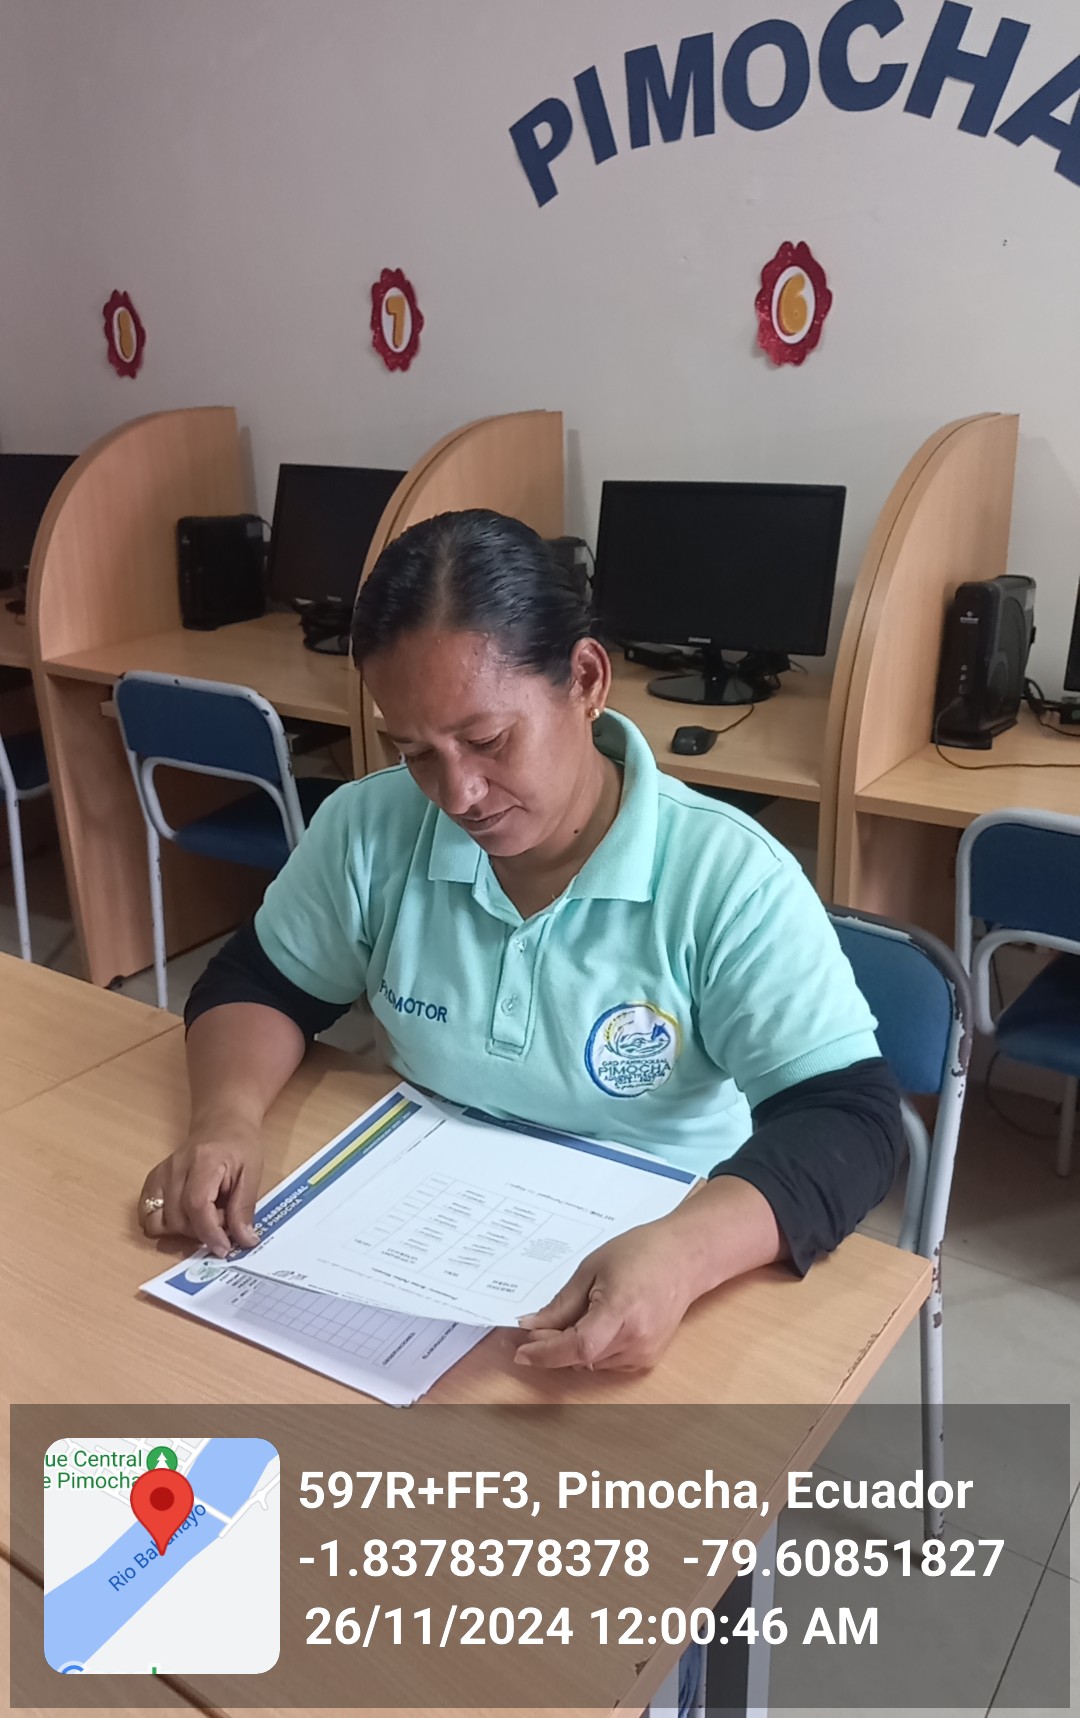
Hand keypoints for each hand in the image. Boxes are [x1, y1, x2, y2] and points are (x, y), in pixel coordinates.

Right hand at [137, 1120, 263, 1257]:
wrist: (221, 1123)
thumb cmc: (239, 1145)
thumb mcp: (252, 1173)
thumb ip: (244, 1208)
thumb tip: (244, 1241)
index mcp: (203, 1161)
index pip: (196, 1205)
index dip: (209, 1232)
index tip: (224, 1249)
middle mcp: (175, 1167)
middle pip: (177, 1218)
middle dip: (201, 1232)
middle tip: (222, 1221)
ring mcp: (160, 1174)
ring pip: (158, 1221)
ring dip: (182, 1231)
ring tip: (204, 1218)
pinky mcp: (152, 1181)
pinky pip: (147, 1215)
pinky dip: (164, 1225)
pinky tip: (186, 1217)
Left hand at [514, 1219, 698, 1372]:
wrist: (684, 1259)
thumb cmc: (641, 1253)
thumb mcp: (592, 1268)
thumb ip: (562, 1304)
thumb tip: (531, 1325)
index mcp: (622, 1310)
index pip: (578, 1346)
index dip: (546, 1353)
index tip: (522, 1351)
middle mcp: (636, 1339)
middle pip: (580, 1358)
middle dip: (552, 1346)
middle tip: (538, 1327)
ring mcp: (644, 1353)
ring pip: (590, 1364)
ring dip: (572, 1349)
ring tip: (573, 1317)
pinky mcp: (647, 1360)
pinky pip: (606, 1362)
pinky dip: (591, 1351)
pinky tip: (595, 1325)